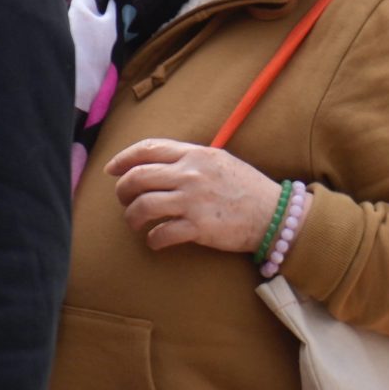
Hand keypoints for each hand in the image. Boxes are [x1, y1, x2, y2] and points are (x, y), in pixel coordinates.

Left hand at [106, 139, 282, 252]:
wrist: (276, 215)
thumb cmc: (249, 189)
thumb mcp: (222, 162)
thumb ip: (192, 159)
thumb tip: (161, 164)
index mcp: (196, 155)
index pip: (148, 149)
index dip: (123, 158)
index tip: (112, 170)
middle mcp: (191, 175)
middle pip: (137, 177)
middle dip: (123, 190)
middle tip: (125, 200)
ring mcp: (194, 201)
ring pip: (142, 206)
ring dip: (132, 217)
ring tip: (136, 223)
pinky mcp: (198, 228)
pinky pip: (161, 233)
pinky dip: (152, 239)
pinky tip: (155, 241)